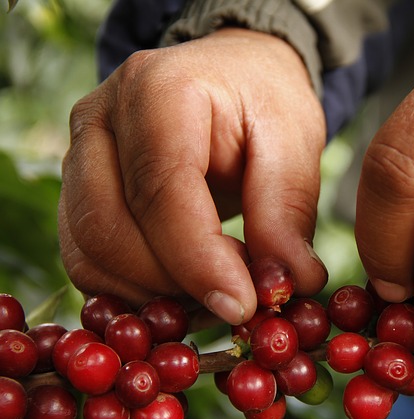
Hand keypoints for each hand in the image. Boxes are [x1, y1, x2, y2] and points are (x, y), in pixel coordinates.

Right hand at [59, 28, 327, 324]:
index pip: (161, 190)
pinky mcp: (77, 191)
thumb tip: (290, 284)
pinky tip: (185, 285)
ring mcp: (78, 155)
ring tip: (218, 286)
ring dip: (153, 294)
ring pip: (90, 254)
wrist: (230, 75)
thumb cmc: (263, 102)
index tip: (242, 305)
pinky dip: (133, 291)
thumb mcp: (293, 142)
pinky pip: (87, 260)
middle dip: (175, 283)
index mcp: (158, 91)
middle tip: (239, 295)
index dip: (198, 260)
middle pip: (109, 229)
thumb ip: (286, 212)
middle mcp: (100, 119)